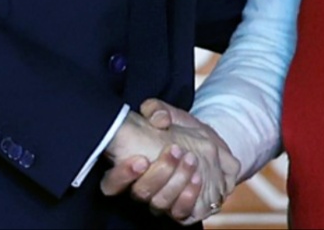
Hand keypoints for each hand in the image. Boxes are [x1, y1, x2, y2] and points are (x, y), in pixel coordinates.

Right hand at [100, 99, 238, 223]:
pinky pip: (179, 212)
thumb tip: (158, 119)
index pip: (111, 184)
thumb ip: (158, 111)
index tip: (141, 160)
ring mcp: (161, 201)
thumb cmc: (184, 132)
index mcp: (132, 169)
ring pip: (159, 202)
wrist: (213, 149)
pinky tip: (197, 178)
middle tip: (176, 150)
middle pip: (140, 192)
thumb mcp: (172, 116)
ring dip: (176, 180)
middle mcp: (143, 189)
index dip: (121, 176)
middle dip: (159, 172)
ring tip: (191, 159)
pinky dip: (188, 196)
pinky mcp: (181, 210)